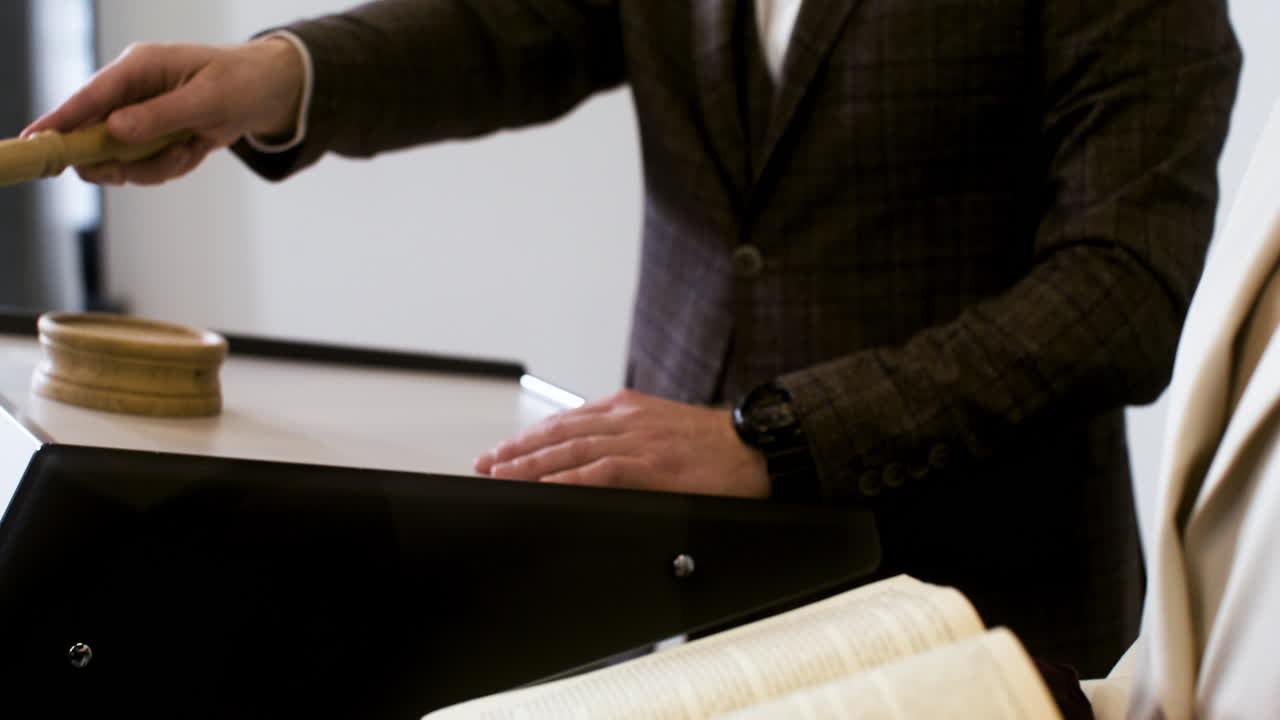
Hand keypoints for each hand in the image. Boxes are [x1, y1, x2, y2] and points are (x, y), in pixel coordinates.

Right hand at [22, 37, 304, 185]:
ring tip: (189, 149)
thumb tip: (115, 130)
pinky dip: (172, 166)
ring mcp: (144, 116)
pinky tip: (195, 149)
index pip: (90, 96)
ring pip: (124, 158)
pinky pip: (150, 165)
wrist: (271, 93)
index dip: (61, 120)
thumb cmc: (241, 83)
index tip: (36, 141)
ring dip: (154, 166)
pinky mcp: (157, 136)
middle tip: (123, 172)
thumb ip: (161, 116)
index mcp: (139, 67)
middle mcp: (134, 92)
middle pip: (96, 133)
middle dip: (113, 159)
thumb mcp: (207, 99)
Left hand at [476, 390, 770, 498]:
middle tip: (486, 464)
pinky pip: (598, 471)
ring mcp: (638, 440)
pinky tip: (544, 488)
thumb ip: (630, 437)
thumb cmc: (716, 446)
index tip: (504, 450)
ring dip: (530, 465)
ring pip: (570, 450)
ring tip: (501, 476)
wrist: (757, 448)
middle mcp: (627, 418)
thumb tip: (594, 460)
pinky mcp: (651, 464)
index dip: (530, 437)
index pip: (567, 420)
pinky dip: (565, 479)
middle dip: (518, 450)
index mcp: (629, 407)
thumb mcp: (664, 428)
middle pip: (559, 432)